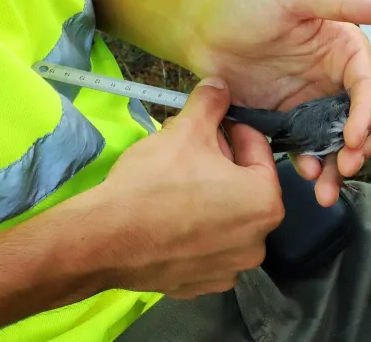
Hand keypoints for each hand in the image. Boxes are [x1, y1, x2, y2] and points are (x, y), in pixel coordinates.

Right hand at [74, 77, 283, 299]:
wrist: (105, 238)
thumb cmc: (153, 183)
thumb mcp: (185, 130)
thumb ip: (210, 103)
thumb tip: (220, 85)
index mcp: (264, 202)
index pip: (260, 152)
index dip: (235, 130)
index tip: (216, 123)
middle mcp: (257, 241)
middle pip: (244, 187)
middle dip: (221, 163)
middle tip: (190, 148)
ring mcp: (231, 268)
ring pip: (227, 217)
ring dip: (209, 196)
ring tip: (176, 180)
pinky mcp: (204, 285)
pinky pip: (208, 247)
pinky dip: (196, 230)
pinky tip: (170, 215)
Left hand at [187, 0, 370, 206]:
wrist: (197, 28)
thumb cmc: (241, 4)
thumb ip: (342, 1)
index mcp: (340, 47)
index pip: (366, 84)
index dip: (367, 113)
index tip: (355, 136)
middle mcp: (329, 76)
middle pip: (356, 119)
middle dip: (356, 148)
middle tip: (345, 167)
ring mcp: (307, 100)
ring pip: (333, 139)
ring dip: (335, 165)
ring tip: (326, 188)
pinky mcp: (284, 118)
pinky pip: (303, 146)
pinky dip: (308, 163)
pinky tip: (305, 174)